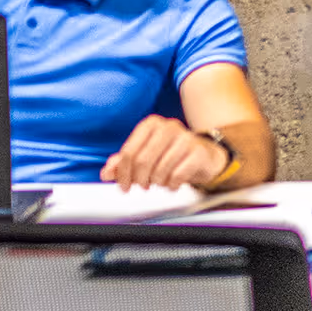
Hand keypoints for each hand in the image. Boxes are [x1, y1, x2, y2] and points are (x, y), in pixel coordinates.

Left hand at [100, 115, 227, 189]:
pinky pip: (177, 175)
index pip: (128, 152)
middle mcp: (168, 127)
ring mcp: (185, 138)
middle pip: (142, 161)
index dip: (122, 173)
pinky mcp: (198, 152)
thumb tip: (106, 173)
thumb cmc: (172, 153)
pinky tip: (172, 183)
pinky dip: (171, 184)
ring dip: (156, 182)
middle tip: (141, 185)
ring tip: (159, 181)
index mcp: (151, 124)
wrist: (205, 154)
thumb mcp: (146, 154)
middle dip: (139, 179)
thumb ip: (123, 162)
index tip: (123, 184)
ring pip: (159, 170)